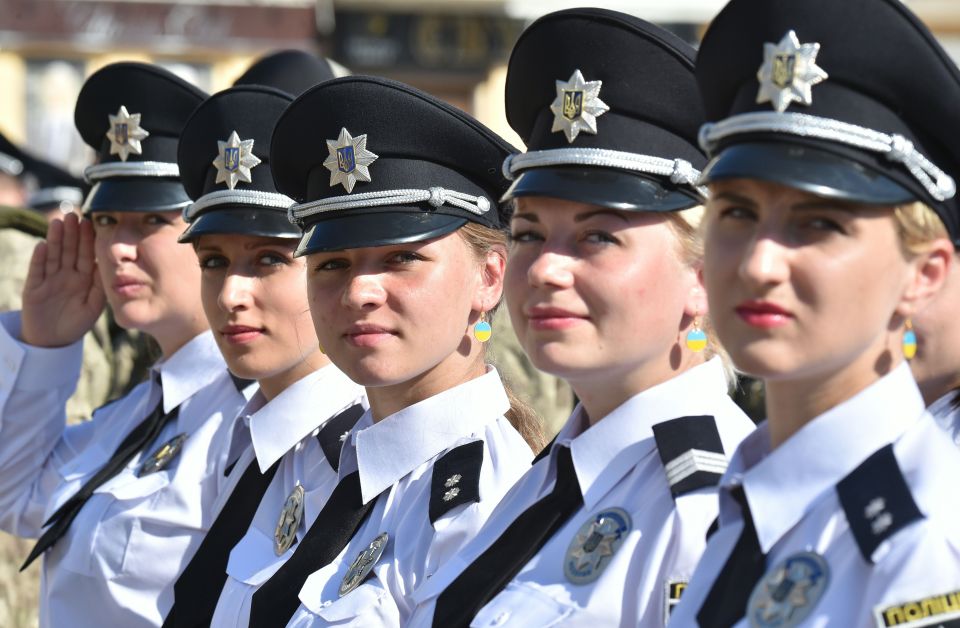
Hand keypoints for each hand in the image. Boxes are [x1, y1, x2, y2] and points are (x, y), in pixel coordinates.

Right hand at [20, 214, 105, 347]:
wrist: (53, 341)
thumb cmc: (77, 323)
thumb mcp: (94, 306)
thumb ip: (101, 288)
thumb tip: (109, 269)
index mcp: (84, 277)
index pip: (86, 254)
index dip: (88, 239)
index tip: (91, 222)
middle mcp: (67, 274)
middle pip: (69, 250)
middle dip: (71, 233)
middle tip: (73, 215)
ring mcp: (49, 279)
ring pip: (53, 255)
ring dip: (55, 239)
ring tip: (57, 223)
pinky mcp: (34, 287)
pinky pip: (37, 270)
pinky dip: (39, 258)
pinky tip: (42, 245)